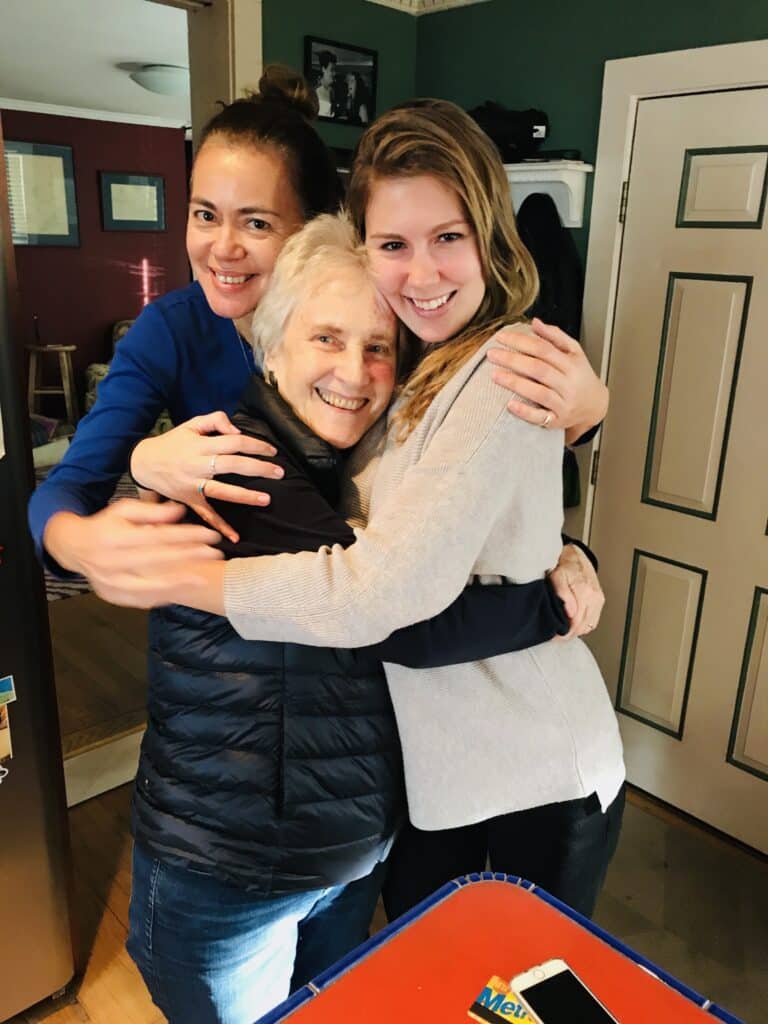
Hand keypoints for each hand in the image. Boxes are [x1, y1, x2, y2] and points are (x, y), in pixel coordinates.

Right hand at [44, 501, 223, 607]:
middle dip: (190, 556)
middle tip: (215, 553)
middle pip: (158, 560)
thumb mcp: (124, 510)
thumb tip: (180, 510)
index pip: (158, 537)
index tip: (210, 535)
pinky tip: (183, 589)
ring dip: (181, 581)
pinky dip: (165, 595)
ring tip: (204, 576)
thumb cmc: (105, 525)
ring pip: (151, 585)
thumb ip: (151, 511)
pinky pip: (143, 599)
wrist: (74, 548)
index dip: (187, 536)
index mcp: (115, 537)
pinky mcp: (114, 596)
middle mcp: (112, 562)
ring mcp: (112, 583)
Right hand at [130, 412, 283, 541]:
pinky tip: (234, 537)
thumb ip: (215, 421)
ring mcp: (193, 485)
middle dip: (258, 468)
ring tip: (266, 500)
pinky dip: (220, 527)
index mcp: (200, 445)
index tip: (272, 451)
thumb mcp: (191, 425)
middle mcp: (197, 465)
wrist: (143, 463)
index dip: (255, 445)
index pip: (233, 442)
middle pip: (232, 465)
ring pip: (222, 491)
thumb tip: (237, 430)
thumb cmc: (173, 443)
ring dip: (245, 496)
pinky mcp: (189, 500)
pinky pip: (206, 514)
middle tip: (279, 472)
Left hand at [486, 317, 608, 444]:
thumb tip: (535, 322)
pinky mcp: (556, 421)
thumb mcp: (574, 352)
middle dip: (513, 360)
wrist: (594, 405)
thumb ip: (555, 336)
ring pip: (538, 393)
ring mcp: (563, 404)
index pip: (543, 349)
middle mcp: (568, 384)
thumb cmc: (579, 376)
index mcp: (572, 364)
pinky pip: (540, 417)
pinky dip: (524, 412)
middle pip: (538, 369)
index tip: (501, 337)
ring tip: (494, 375)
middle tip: (492, 354)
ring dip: (515, 383)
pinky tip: (509, 404)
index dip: (521, 342)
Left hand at [548, 543, 603, 638]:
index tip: (554, 635)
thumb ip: (563, 594)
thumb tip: (570, 613)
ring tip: (563, 631)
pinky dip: (583, 626)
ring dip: (576, 631)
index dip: (563, 632)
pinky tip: (574, 624)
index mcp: (585, 591)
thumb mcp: (557, 576)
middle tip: (555, 636)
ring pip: (588, 626)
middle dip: (568, 634)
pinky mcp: (599, 602)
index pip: (576, 622)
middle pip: (582, 626)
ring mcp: (599, 600)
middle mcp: (594, 597)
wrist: (575, 556)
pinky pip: (592, 621)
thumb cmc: (564, 565)